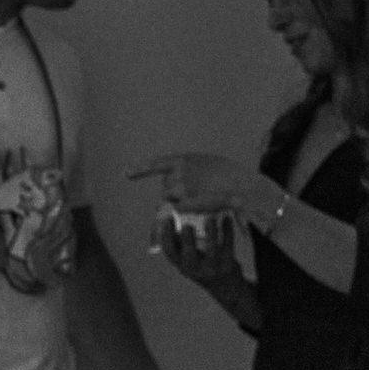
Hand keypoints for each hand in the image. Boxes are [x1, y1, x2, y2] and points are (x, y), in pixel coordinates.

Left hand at [127, 152, 263, 215]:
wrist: (242, 185)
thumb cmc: (228, 175)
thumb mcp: (205, 164)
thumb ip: (187, 171)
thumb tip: (173, 186)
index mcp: (183, 160)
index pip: (156, 165)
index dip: (140, 170)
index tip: (126, 174)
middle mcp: (178, 173)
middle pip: (166, 189)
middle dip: (174, 194)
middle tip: (194, 193)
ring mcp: (181, 188)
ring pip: (172, 200)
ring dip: (180, 202)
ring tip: (202, 197)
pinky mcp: (186, 202)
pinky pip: (179, 209)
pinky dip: (186, 210)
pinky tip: (202, 204)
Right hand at [151, 207, 246, 289]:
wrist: (225, 288)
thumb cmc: (202, 266)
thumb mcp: (187, 260)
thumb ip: (179, 244)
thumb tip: (166, 220)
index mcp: (182, 265)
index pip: (170, 252)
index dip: (166, 236)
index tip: (168, 219)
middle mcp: (195, 269)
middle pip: (189, 254)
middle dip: (187, 240)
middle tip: (187, 225)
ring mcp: (212, 268)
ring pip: (212, 250)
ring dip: (211, 233)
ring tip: (210, 218)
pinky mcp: (228, 265)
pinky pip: (228, 246)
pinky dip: (228, 231)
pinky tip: (227, 218)